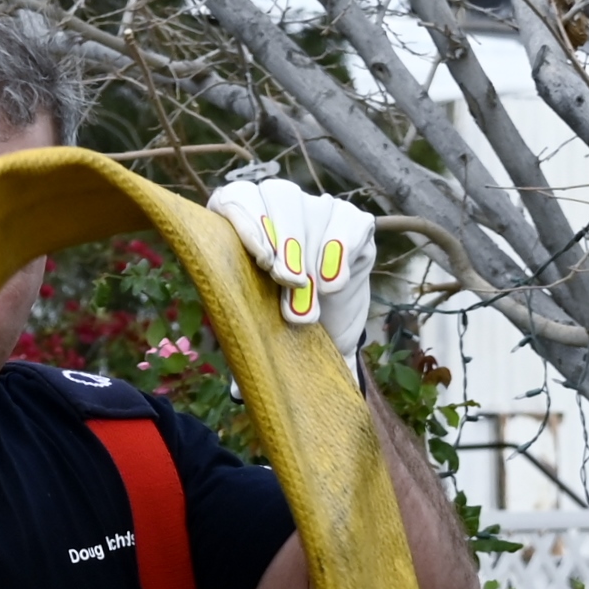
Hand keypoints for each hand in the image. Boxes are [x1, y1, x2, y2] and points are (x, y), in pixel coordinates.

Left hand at [209, 177, 375, 370]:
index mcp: (240, 222)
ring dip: (311, 249)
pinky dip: (342, 246)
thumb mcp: (261, 334)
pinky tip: (334, 281)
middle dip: (284, 240)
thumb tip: (234, 392)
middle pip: (276, 196)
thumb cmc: (282, 329)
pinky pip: (350, 219)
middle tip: (288, 282)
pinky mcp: (354, 222)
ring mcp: (316, 210)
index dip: (246, 221)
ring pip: (312, 206)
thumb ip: (247, 346)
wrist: (327, 335)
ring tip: (312, 292)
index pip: (235, 198)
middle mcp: (277, 207)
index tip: (261, 260)